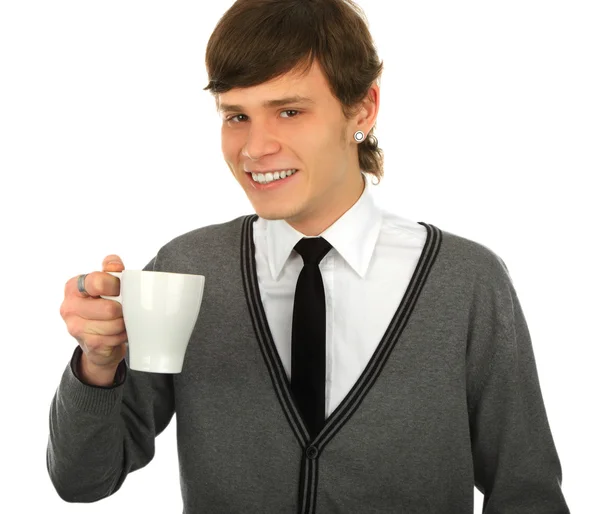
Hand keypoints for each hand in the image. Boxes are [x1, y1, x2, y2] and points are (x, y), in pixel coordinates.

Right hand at [60, 255, 126, 384]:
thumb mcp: (107, 285)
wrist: (98, 341)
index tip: (120, 289)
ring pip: (114, 324)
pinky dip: (122, 335)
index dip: (115, 285)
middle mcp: (69, 307)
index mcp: (73, 287)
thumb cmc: (103, 307)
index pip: (97, 282)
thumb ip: (111, 270)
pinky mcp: (88, 344)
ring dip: (124, 323)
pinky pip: (115, 338)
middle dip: (123, 309)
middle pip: (110, 308)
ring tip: (121, 320)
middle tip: (123, 309)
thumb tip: (113, 263)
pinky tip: (118, 332)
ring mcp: (75, 327)